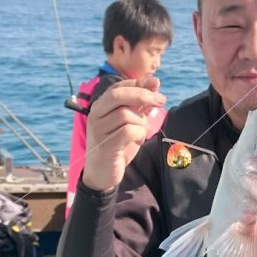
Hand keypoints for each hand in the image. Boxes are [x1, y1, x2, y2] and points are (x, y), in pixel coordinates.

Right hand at [83, 76, 165, 190]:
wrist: (101, 174)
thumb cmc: (116, 146)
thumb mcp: (129, 122)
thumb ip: (139, 104)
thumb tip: (154, 83)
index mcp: (100, 106)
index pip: (118, 87)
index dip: (138, 83)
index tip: (156, 84)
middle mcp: (96, 115)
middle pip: (119, 95)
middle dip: (142, 95)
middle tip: (160, 101)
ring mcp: (98, 130)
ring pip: (125, 114)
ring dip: (141, 122)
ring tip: (142, 131)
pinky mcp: (106, 146)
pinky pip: (128, 131)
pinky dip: (139, 134)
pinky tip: (138, 140)